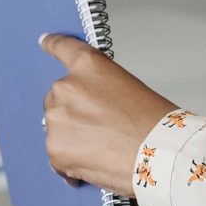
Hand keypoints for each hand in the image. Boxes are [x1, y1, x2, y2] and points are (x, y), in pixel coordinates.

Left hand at [39, 36, 174, 194]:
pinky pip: (57, 157)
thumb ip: (98, 89)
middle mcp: (66, 87)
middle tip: (100, 129)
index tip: (44, 41)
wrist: (161, 154)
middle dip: (73, 113)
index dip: (53, 44)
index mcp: (87, 66)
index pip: (63, 47)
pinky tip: (94, 165)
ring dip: (72, 138)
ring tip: (103, 150)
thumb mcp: (127, 88)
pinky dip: (70, 163)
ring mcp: (57, 118)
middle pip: (57, 98)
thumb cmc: (155, 123)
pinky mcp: (55, 148)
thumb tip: (84, 109)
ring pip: (56, 128)